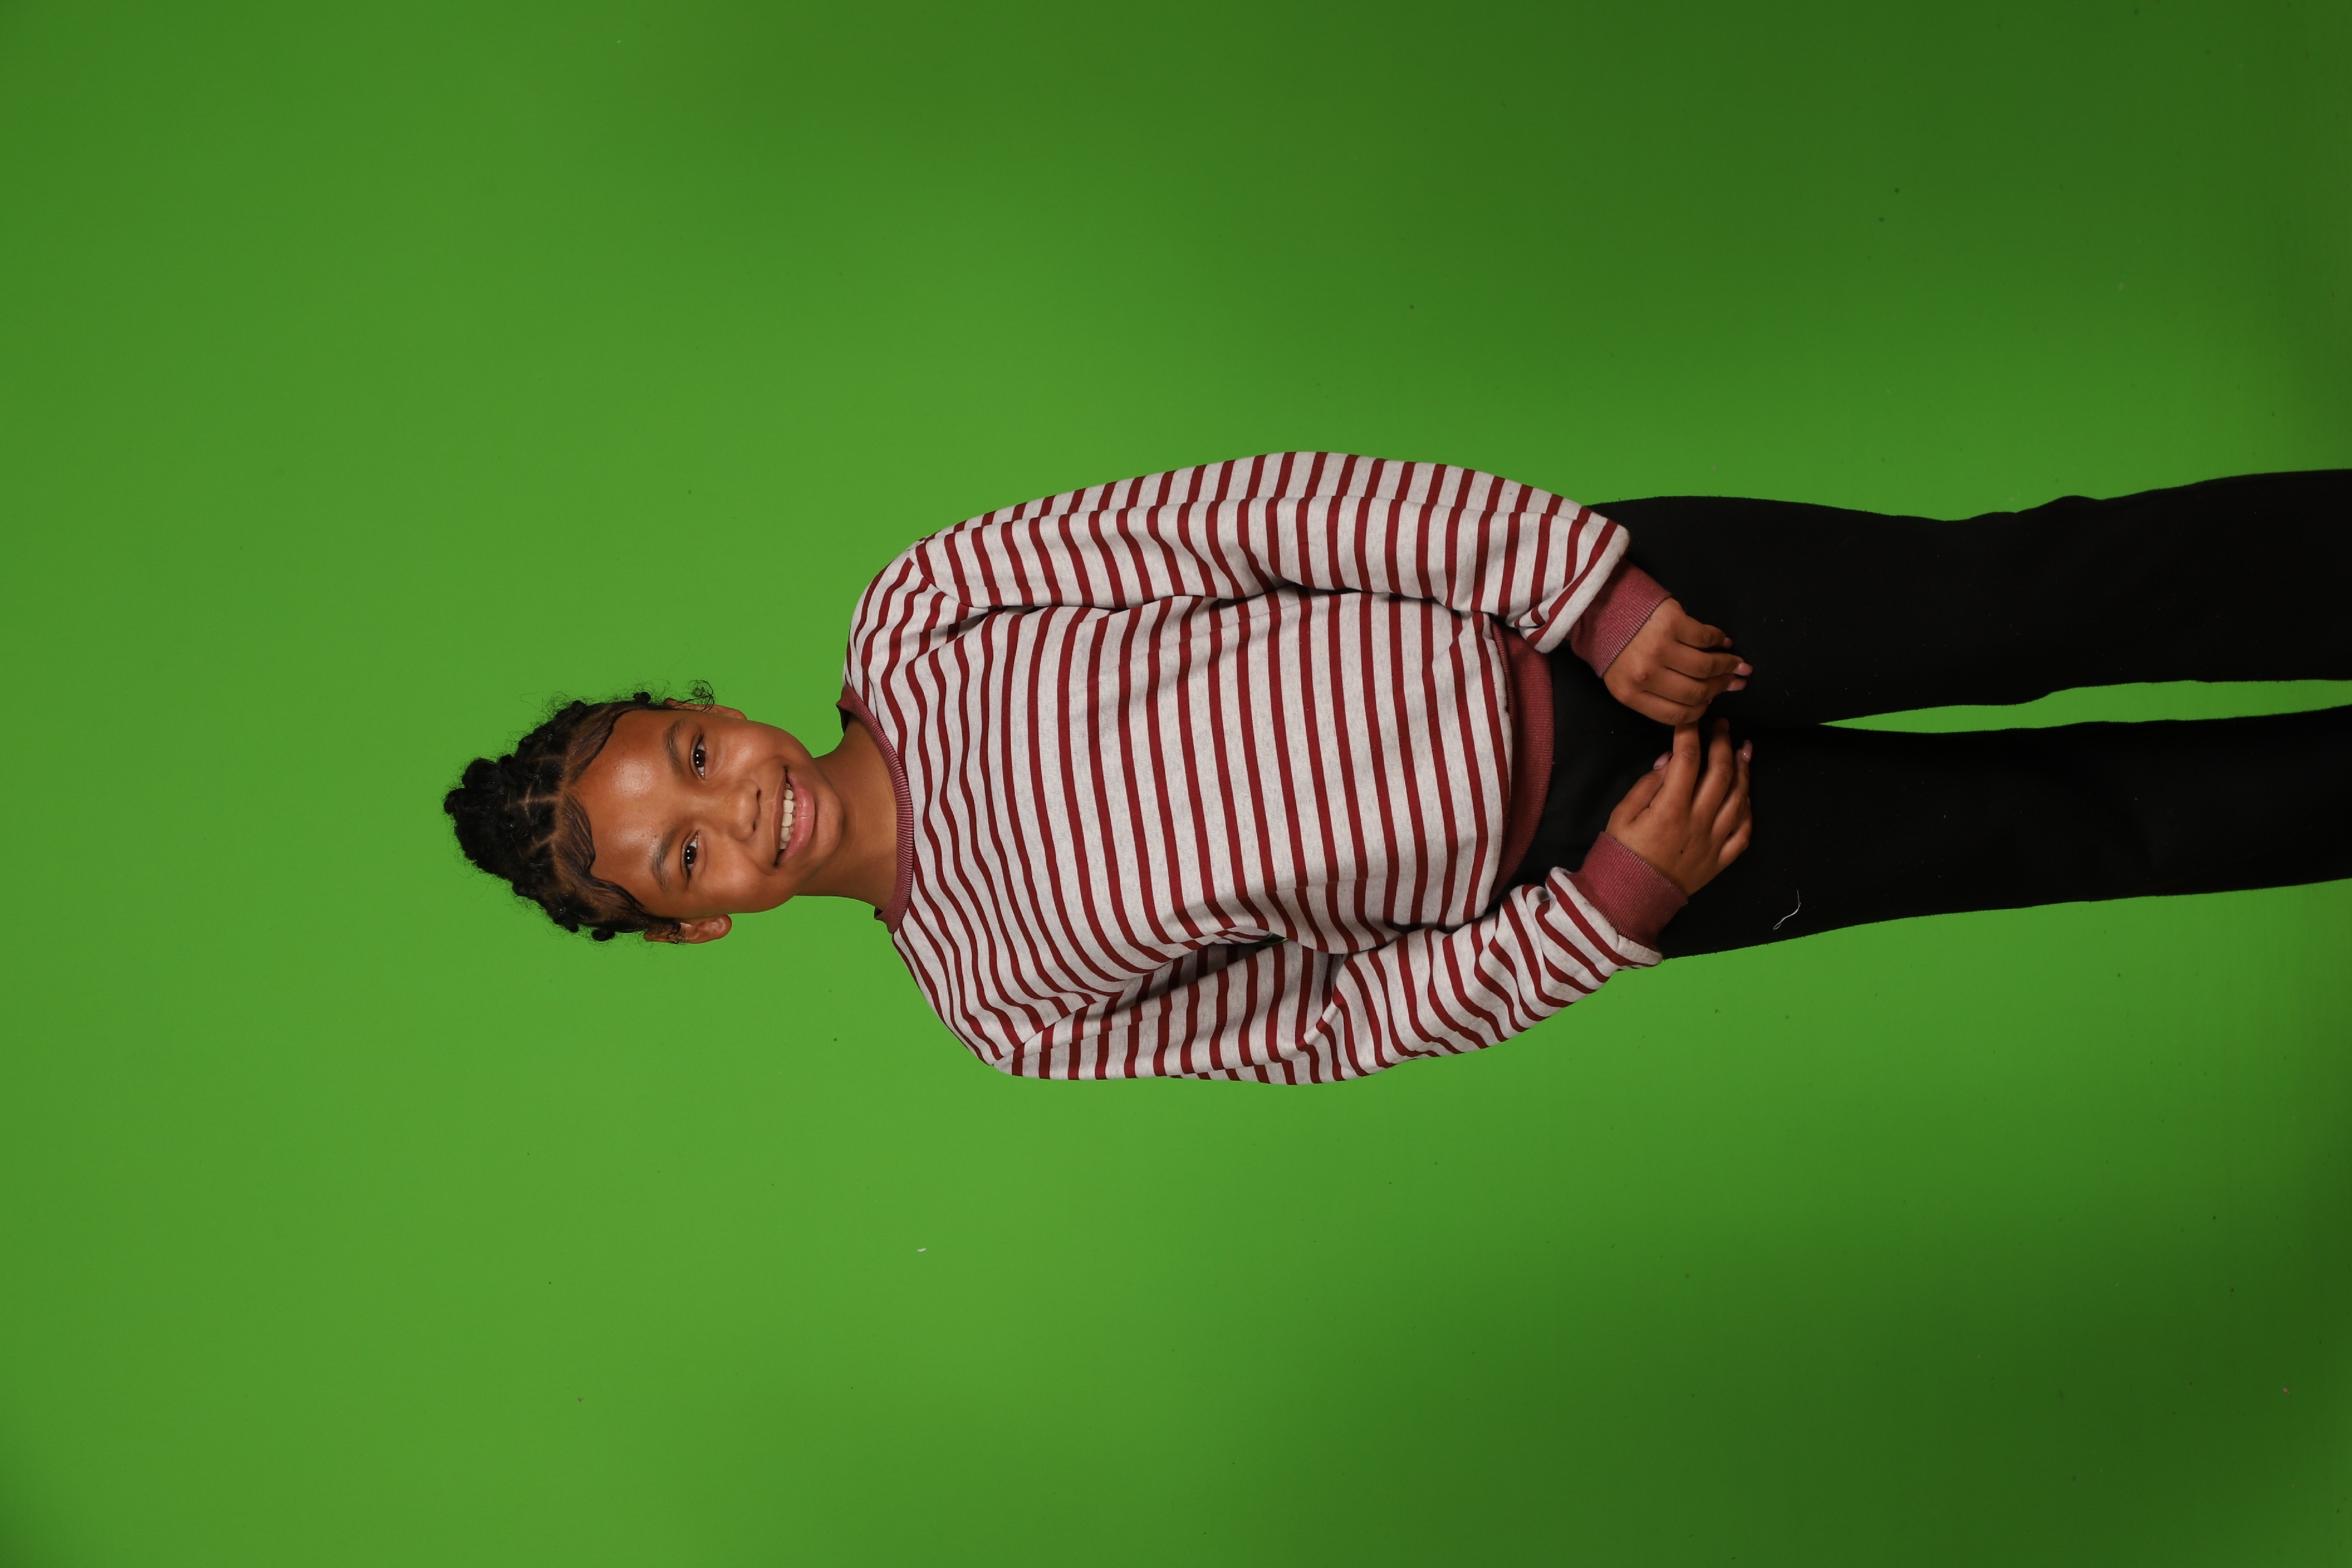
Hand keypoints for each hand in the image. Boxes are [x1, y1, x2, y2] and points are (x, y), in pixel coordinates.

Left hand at [1603, 599, 1750, 723]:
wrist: (1601, 606)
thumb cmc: (1615, 646)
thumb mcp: (1625, 679)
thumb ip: (1655, 693)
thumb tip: (1706, 698)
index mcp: (1630, 694)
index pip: (1676, 715)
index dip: (1701, 710)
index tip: (1713, 701)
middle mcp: (1645, 674)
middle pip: (1695, 692)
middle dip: (1720, 687)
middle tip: (1735, 681)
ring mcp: (1659, 648)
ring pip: (1705, 667)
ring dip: (1727, 665)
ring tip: (1737, 663)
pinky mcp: (1671, 622)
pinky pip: (1705, 638)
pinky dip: (1720, 640)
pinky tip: (1725, 643)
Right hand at [1606, 720, 1753, 895]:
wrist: (1630, 897)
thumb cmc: (1622, 853)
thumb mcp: (1622, 814)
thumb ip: (1647, 784)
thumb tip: (1669, 760)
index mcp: (1670, 808)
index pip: (1687, 759)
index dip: (1691, 734)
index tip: (1691, 721)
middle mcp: (1698, 822)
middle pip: (1720, 772)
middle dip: (1723, 742)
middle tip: (1723, 726)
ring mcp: (1714, 841)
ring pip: (1739, 797)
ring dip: (1743, 769)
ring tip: (1744, 749)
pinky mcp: (1721, 859)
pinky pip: (1744, 831)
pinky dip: (1748, 808)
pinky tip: (1745, 792)